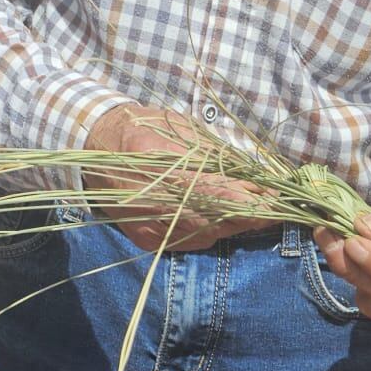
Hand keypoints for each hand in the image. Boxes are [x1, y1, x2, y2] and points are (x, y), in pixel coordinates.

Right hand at [80, 104, 276, 253]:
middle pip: (215, 217)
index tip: (276, 197)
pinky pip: (190, 242)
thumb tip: (256, 174)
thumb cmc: (142, 128)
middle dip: (251, 214)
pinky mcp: (145, 239)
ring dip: (235, 225)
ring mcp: (147, 223)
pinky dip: (211, 232)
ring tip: (256, 213)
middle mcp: (150, 198)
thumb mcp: (179, 128)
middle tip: (275, 207)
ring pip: (206, 234)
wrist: (94, 147)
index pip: (216, 190)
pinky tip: (222, 220)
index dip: (251, 198)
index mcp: (157, 160)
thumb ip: (215, 153)